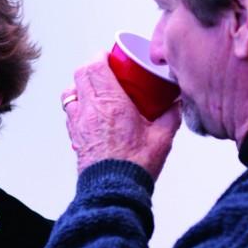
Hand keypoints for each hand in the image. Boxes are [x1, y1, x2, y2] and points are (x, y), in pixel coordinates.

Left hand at [62, 54, 180, 178]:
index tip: (111, 56)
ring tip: (97, 90)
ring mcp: (78, 123)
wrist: (114, 190)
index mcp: (110, 103)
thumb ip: (170, 116)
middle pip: (80, 75)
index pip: (95, 67)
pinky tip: (94, 113)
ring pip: (70, 93)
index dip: (101, 56)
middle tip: (107, 69)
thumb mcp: (161, 138)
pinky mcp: (75, 137)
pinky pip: (71, 113)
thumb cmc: (134, 165)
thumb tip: (176, 104)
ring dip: (81, 86)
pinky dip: (79, 106)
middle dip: (92, 67)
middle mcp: (90, 109)